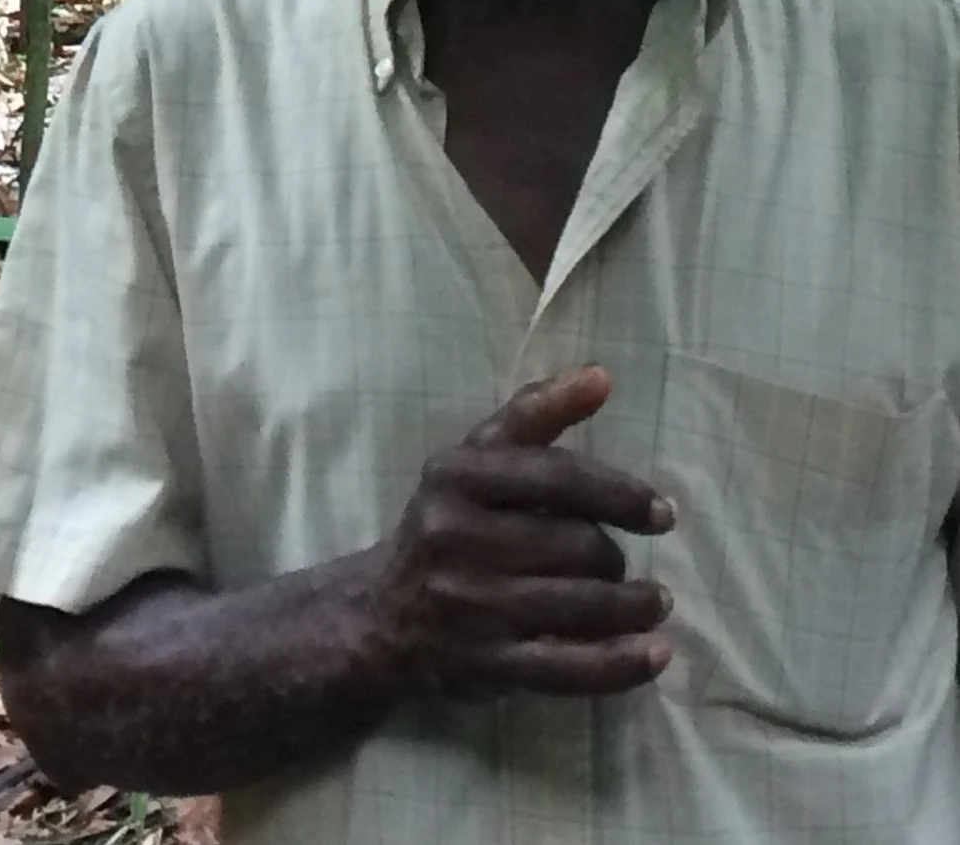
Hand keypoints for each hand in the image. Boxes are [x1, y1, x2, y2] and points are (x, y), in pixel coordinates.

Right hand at [358, 366, 674, 702]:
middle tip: (624, 567)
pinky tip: (656, 654)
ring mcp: (474, 606)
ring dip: (635, 607)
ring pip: (583, 605)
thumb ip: (536, 414)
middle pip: (577, 545)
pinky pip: (571, 668)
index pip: (557, 477)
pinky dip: (622, 664)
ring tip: (653, 605)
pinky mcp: (488, 664)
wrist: (383, 617)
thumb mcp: (475, 460)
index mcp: (457, 477)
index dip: (620, 493)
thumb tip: (602, 377)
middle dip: (616, 557)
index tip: (663, 514)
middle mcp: (459, 537)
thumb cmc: (447, 524)